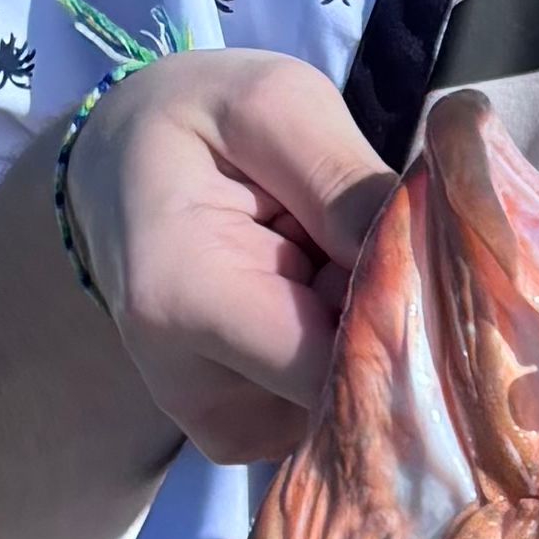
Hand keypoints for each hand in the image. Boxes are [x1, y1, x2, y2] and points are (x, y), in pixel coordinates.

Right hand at [67, 51, 393, 467]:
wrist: (112, 170)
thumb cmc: (193, 122)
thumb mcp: (269, 104)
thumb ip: (344, 180)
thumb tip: (423, 262)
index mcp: (186, 297)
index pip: (337, 358)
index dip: (403, 312)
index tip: (425, 251)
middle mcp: (192, 387)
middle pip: (351, 386)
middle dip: (386, 313)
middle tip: (359, 231)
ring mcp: (219, 423)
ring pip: (351, 396)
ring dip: (361, 325)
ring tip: (315, 255)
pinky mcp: (241, 435)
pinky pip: (330, 404)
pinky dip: (339, 348)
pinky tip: (305, 294)